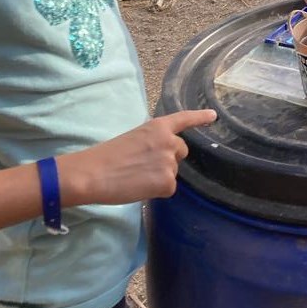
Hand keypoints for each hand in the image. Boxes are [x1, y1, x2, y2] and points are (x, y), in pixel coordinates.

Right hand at [60, 109, 216, 205]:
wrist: (93, 173)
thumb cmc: (107, 157)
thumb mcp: (134, 139)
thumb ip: (153, 143)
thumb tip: (161, 158)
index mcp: (158, 127)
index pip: (183, 119)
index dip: (199, 117)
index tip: (213, 115)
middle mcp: (169, 141)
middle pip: (180, 152)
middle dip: (168, 160)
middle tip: (143, 166)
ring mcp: (170, 161)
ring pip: (172, 173)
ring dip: (159, 177)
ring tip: (135, 177)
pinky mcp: (167, 181)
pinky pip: (168, 189)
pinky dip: (156, 191)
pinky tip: (139, 187)